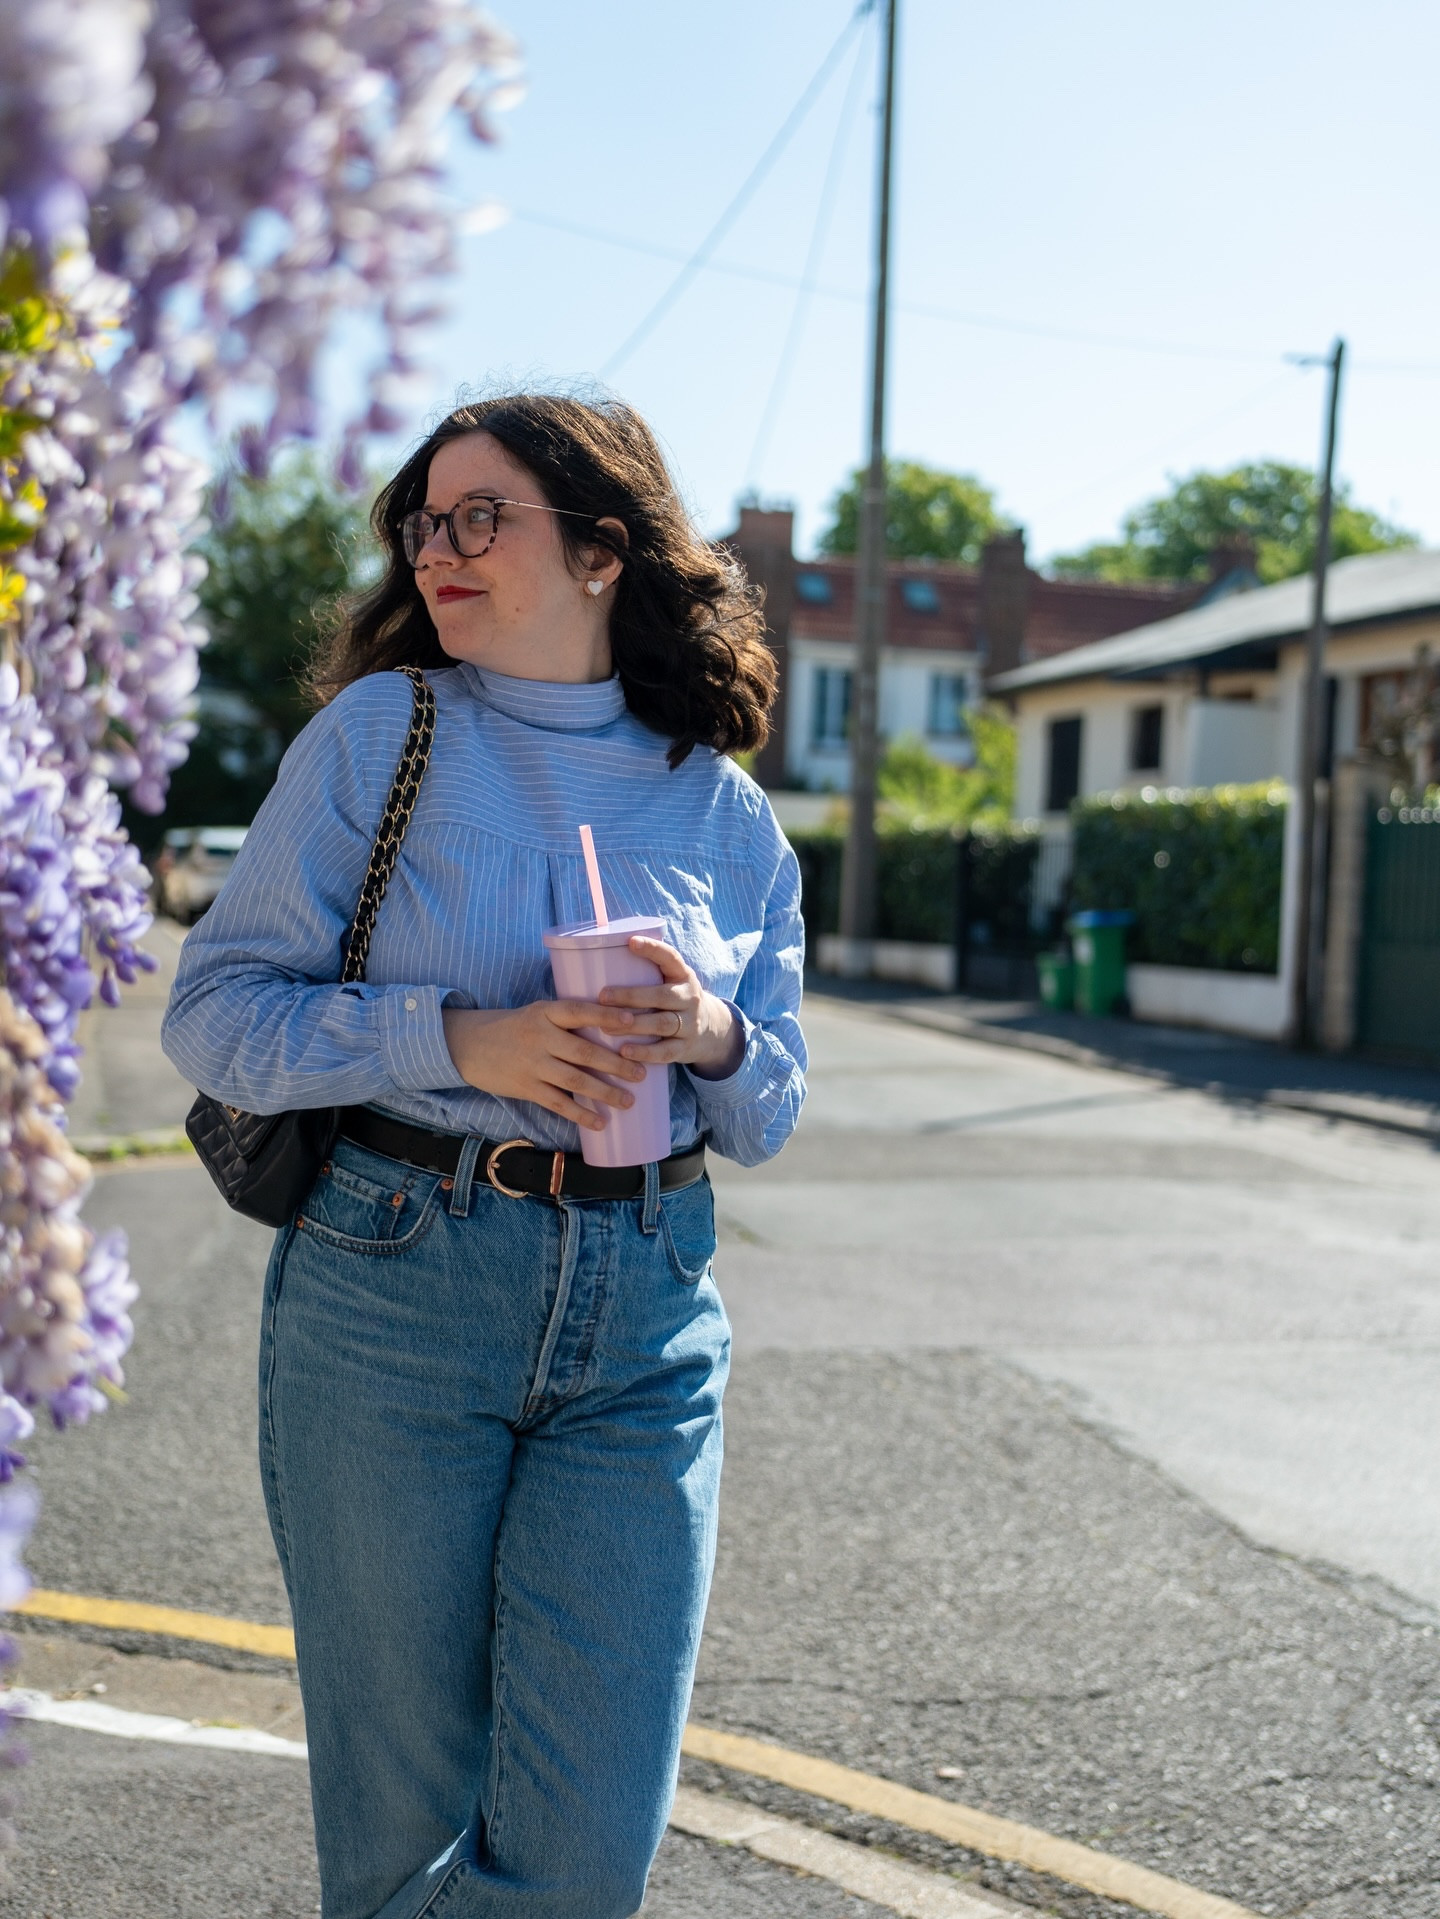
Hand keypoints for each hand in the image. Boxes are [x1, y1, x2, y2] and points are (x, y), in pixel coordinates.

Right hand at [441, 1000, 646, 1132]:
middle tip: (641, 1073)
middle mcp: (540, 1036)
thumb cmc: (514, 1028)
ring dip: (604, 1092)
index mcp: (546, 1012)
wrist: (469, 1045)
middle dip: (616, 1064)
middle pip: (584, 1051)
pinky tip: (599, 1122)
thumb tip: (615, 1029)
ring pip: (574, 1080)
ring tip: (628, 1101)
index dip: (607, 1016)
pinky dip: (579, 1114)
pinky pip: (557, 1102)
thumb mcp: (537, 1013)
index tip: (633, 1021)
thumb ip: (567, 1020)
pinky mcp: (525, 1087)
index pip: (580, 1011)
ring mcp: (532, 1063)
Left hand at [599, 938, 743, 1080]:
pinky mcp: (686, 1048)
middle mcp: (689, 998)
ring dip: (633, 1025)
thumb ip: (646, 974)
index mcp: (683, 976)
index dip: (652, 949)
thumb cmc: (676, 1001)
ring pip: (663, 1023)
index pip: (670, 957)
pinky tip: (624, 1052)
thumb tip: (597, 960)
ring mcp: (690, 1023)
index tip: (631, 941)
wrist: (712, 1030)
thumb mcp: (671, 982)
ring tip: (606, 1027)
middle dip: (631, 996)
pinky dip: (645, 1052)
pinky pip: (665, 1051)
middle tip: (602, 996)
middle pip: (662, 996)